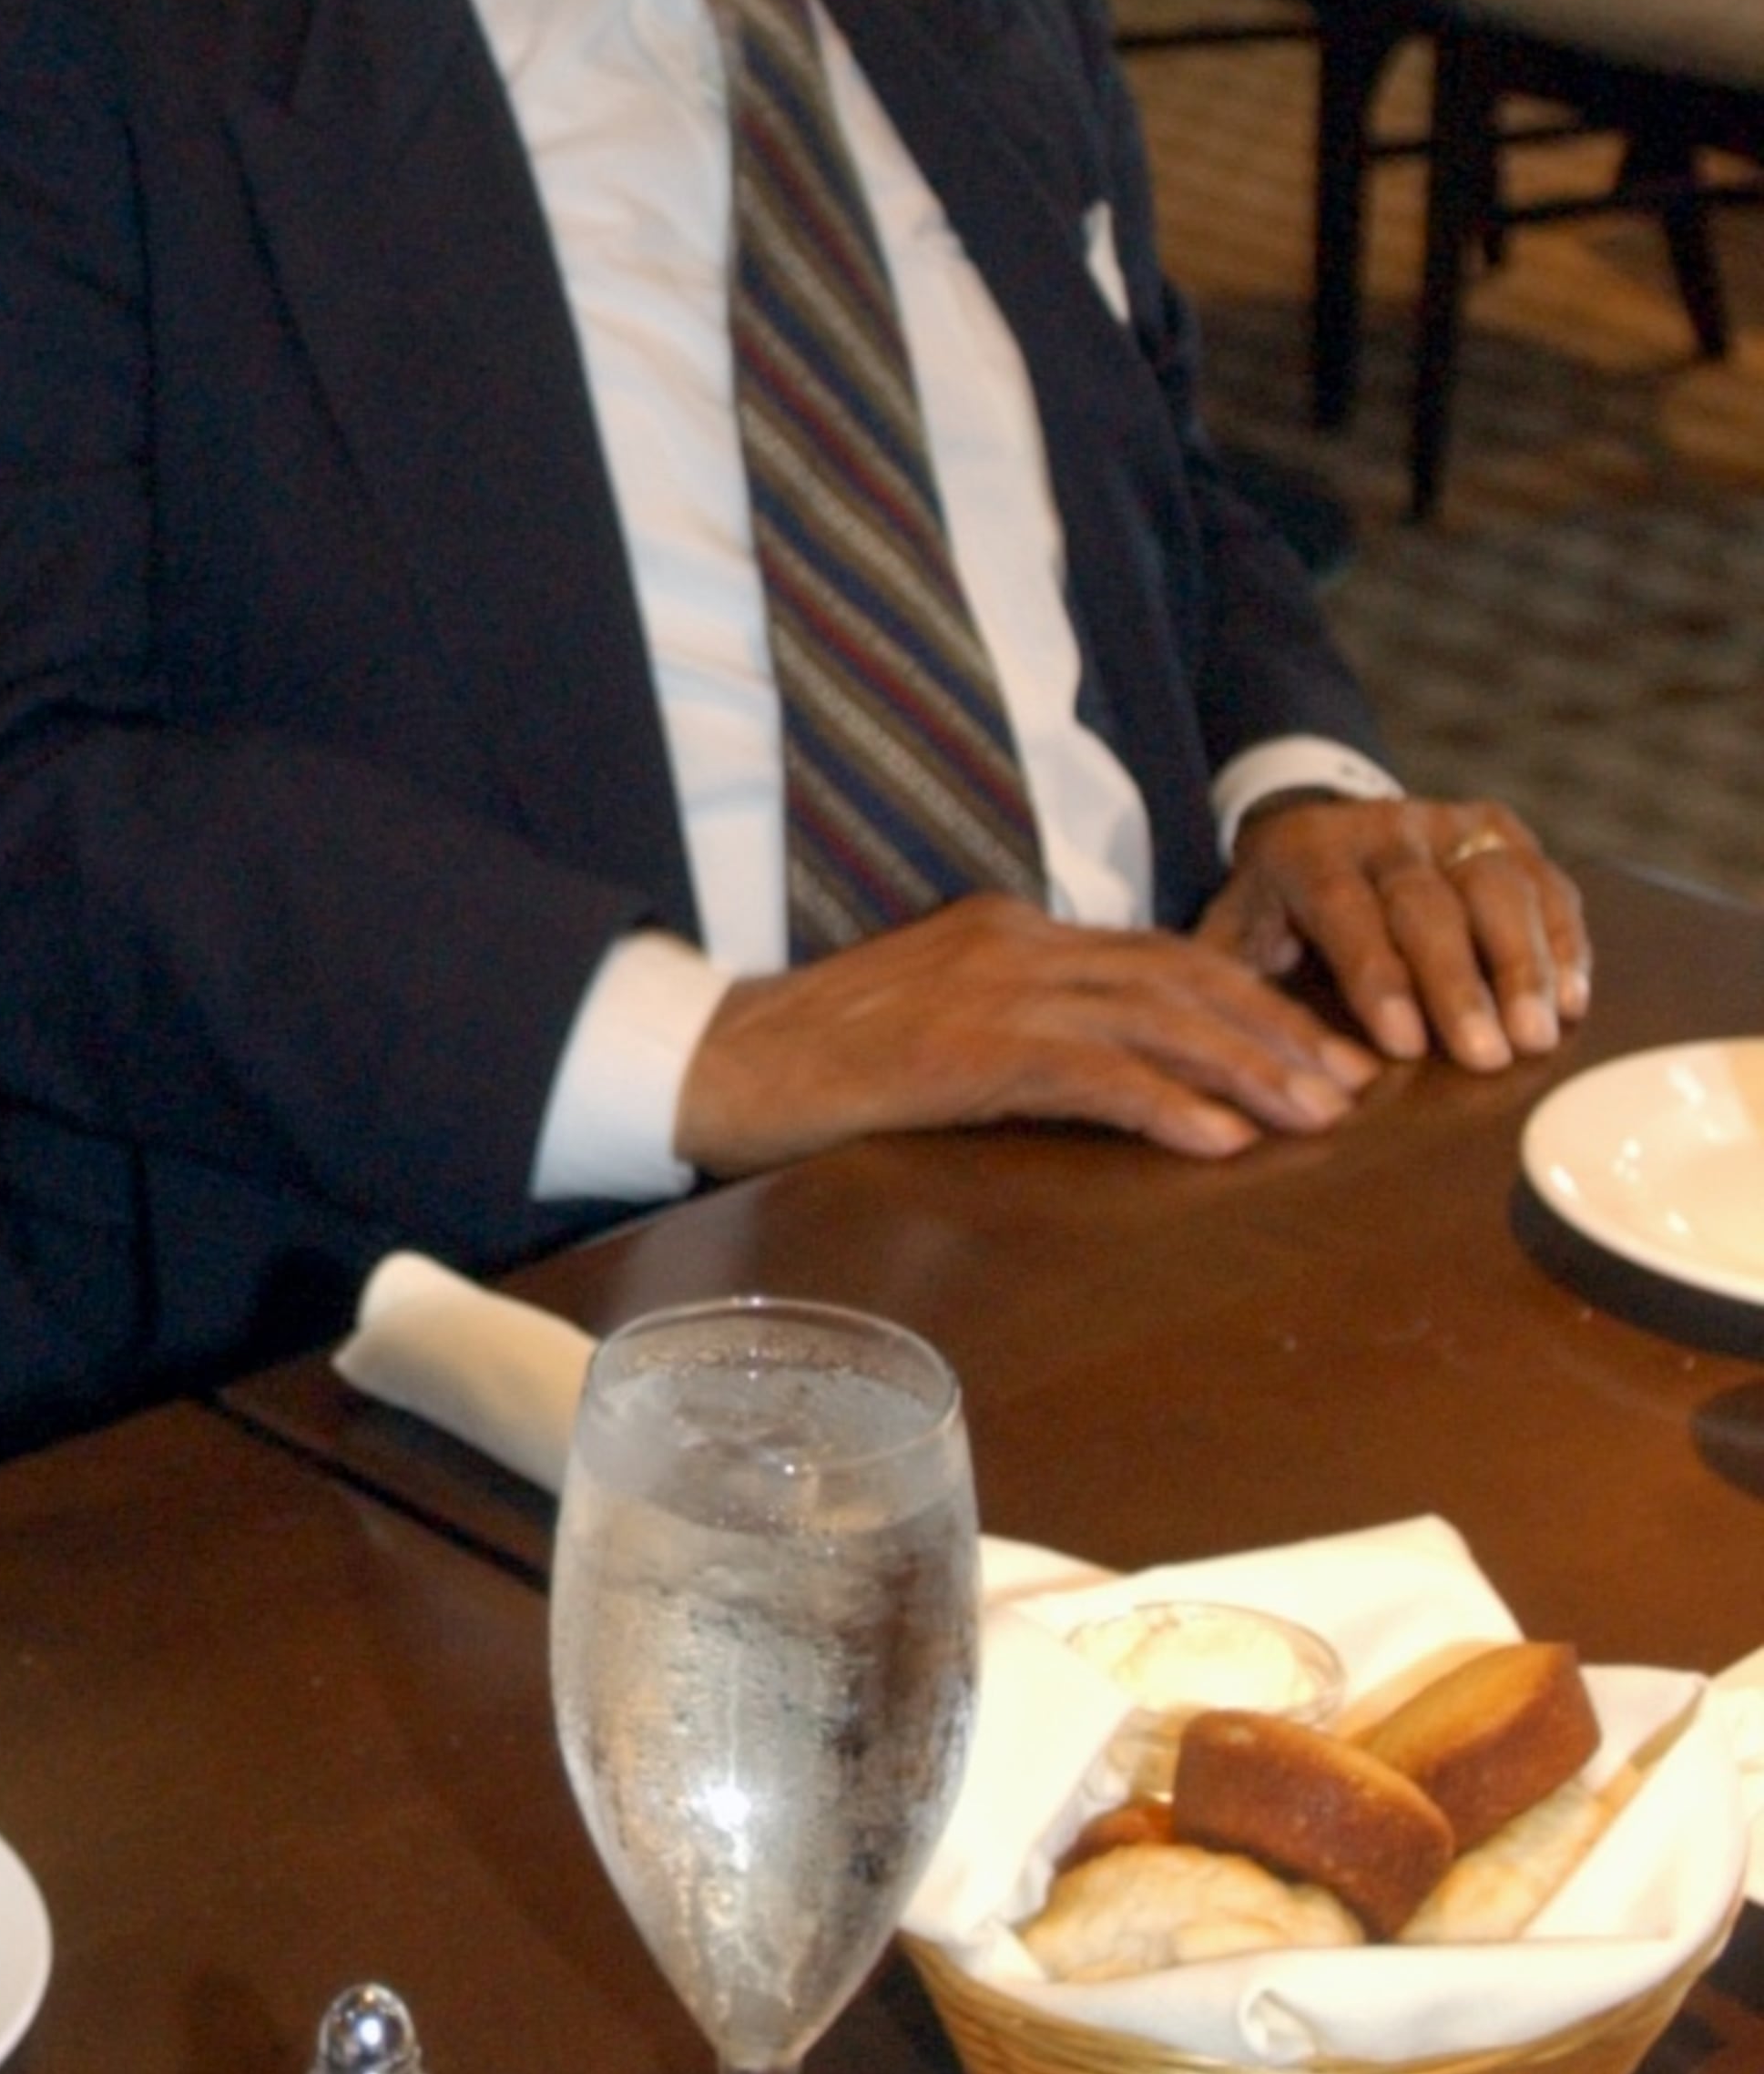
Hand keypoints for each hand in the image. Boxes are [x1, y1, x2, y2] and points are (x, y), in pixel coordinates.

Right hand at [676, 893, 1381, 1177]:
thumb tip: (1106, 1070)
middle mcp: (1015, 943)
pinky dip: (1167, 1105)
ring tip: (1321, 1117)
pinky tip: (1222, 1142)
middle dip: (1279, 1032)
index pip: (1160, 956)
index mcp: (1011, 931)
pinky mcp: (966, 1048)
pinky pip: (1090, 1073)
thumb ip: (1017, 1025)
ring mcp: (991, 989)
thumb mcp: (934, 1018)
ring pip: (1154, 1019)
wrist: (716, 1056)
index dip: (1252, 1000)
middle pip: (1180, 979)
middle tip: (1356, 1086)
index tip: (1321, 1048)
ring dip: (1250, 1070)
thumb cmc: (818, 1057)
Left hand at [1200, 791, 1588, 1074]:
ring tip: (1538, 1037)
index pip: (1345, 910)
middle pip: (1430, 903)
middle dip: (1461, 984)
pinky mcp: (1498, 831)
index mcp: (1306, 852)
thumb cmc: (1277, 909)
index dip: (1378, 977)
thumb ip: (1232, 985)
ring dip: (1524, 965)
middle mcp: (1381, 828)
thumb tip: (1235, 1062)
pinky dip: (1564, 940)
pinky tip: (1571, 1001)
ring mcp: (1447, 823)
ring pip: (1499, 885)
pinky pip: (1543, 881)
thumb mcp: (1236, 933)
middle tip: (1488, 1059)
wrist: (1317, 829)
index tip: (1405, 1046)